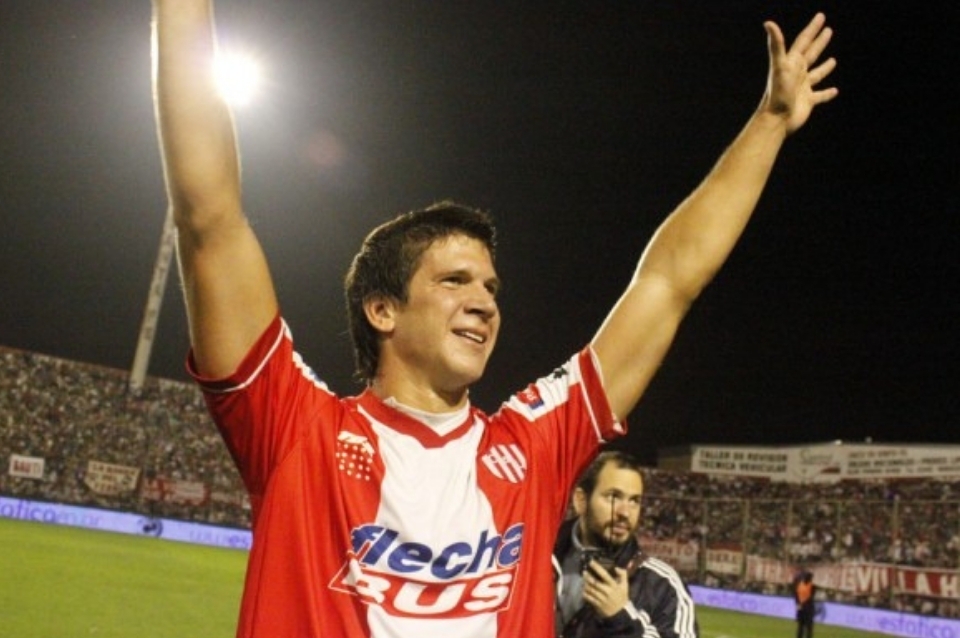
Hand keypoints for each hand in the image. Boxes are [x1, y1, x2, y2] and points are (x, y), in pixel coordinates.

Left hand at [581, 561, 629, 618]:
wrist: (620, 613)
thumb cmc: (621, 597)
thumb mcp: (625, 586)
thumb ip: (623, 575)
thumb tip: (616, 567)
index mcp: (613, 586)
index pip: (604, 575)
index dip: (597, 568)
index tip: (591, 562)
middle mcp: (607, 591)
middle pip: (595, 583)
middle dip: (588, 576)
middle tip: (584, 571)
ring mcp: (601, 598)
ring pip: (591, 590)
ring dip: (585, 584)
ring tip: (582, 579)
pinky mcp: (597, 604)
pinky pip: (589, 598)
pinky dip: (585, 593)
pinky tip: (583, 589)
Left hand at [761, 12, 838, 133]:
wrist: (776, 119)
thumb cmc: (777, 93)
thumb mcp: (779, 66)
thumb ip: (776, 45)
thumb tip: (768, 22)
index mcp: (792, 63)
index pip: (804, 41)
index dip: (812, 28)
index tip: (821, 16)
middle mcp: (797, 74)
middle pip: (811, 53)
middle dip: (819, 41)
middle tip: (828, 30)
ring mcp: (803, 87)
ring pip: (816, 74)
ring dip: (824, 67)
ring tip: (833, 60)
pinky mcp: (808, 101)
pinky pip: (821, 95)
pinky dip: (828, 93)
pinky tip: (835, 91)